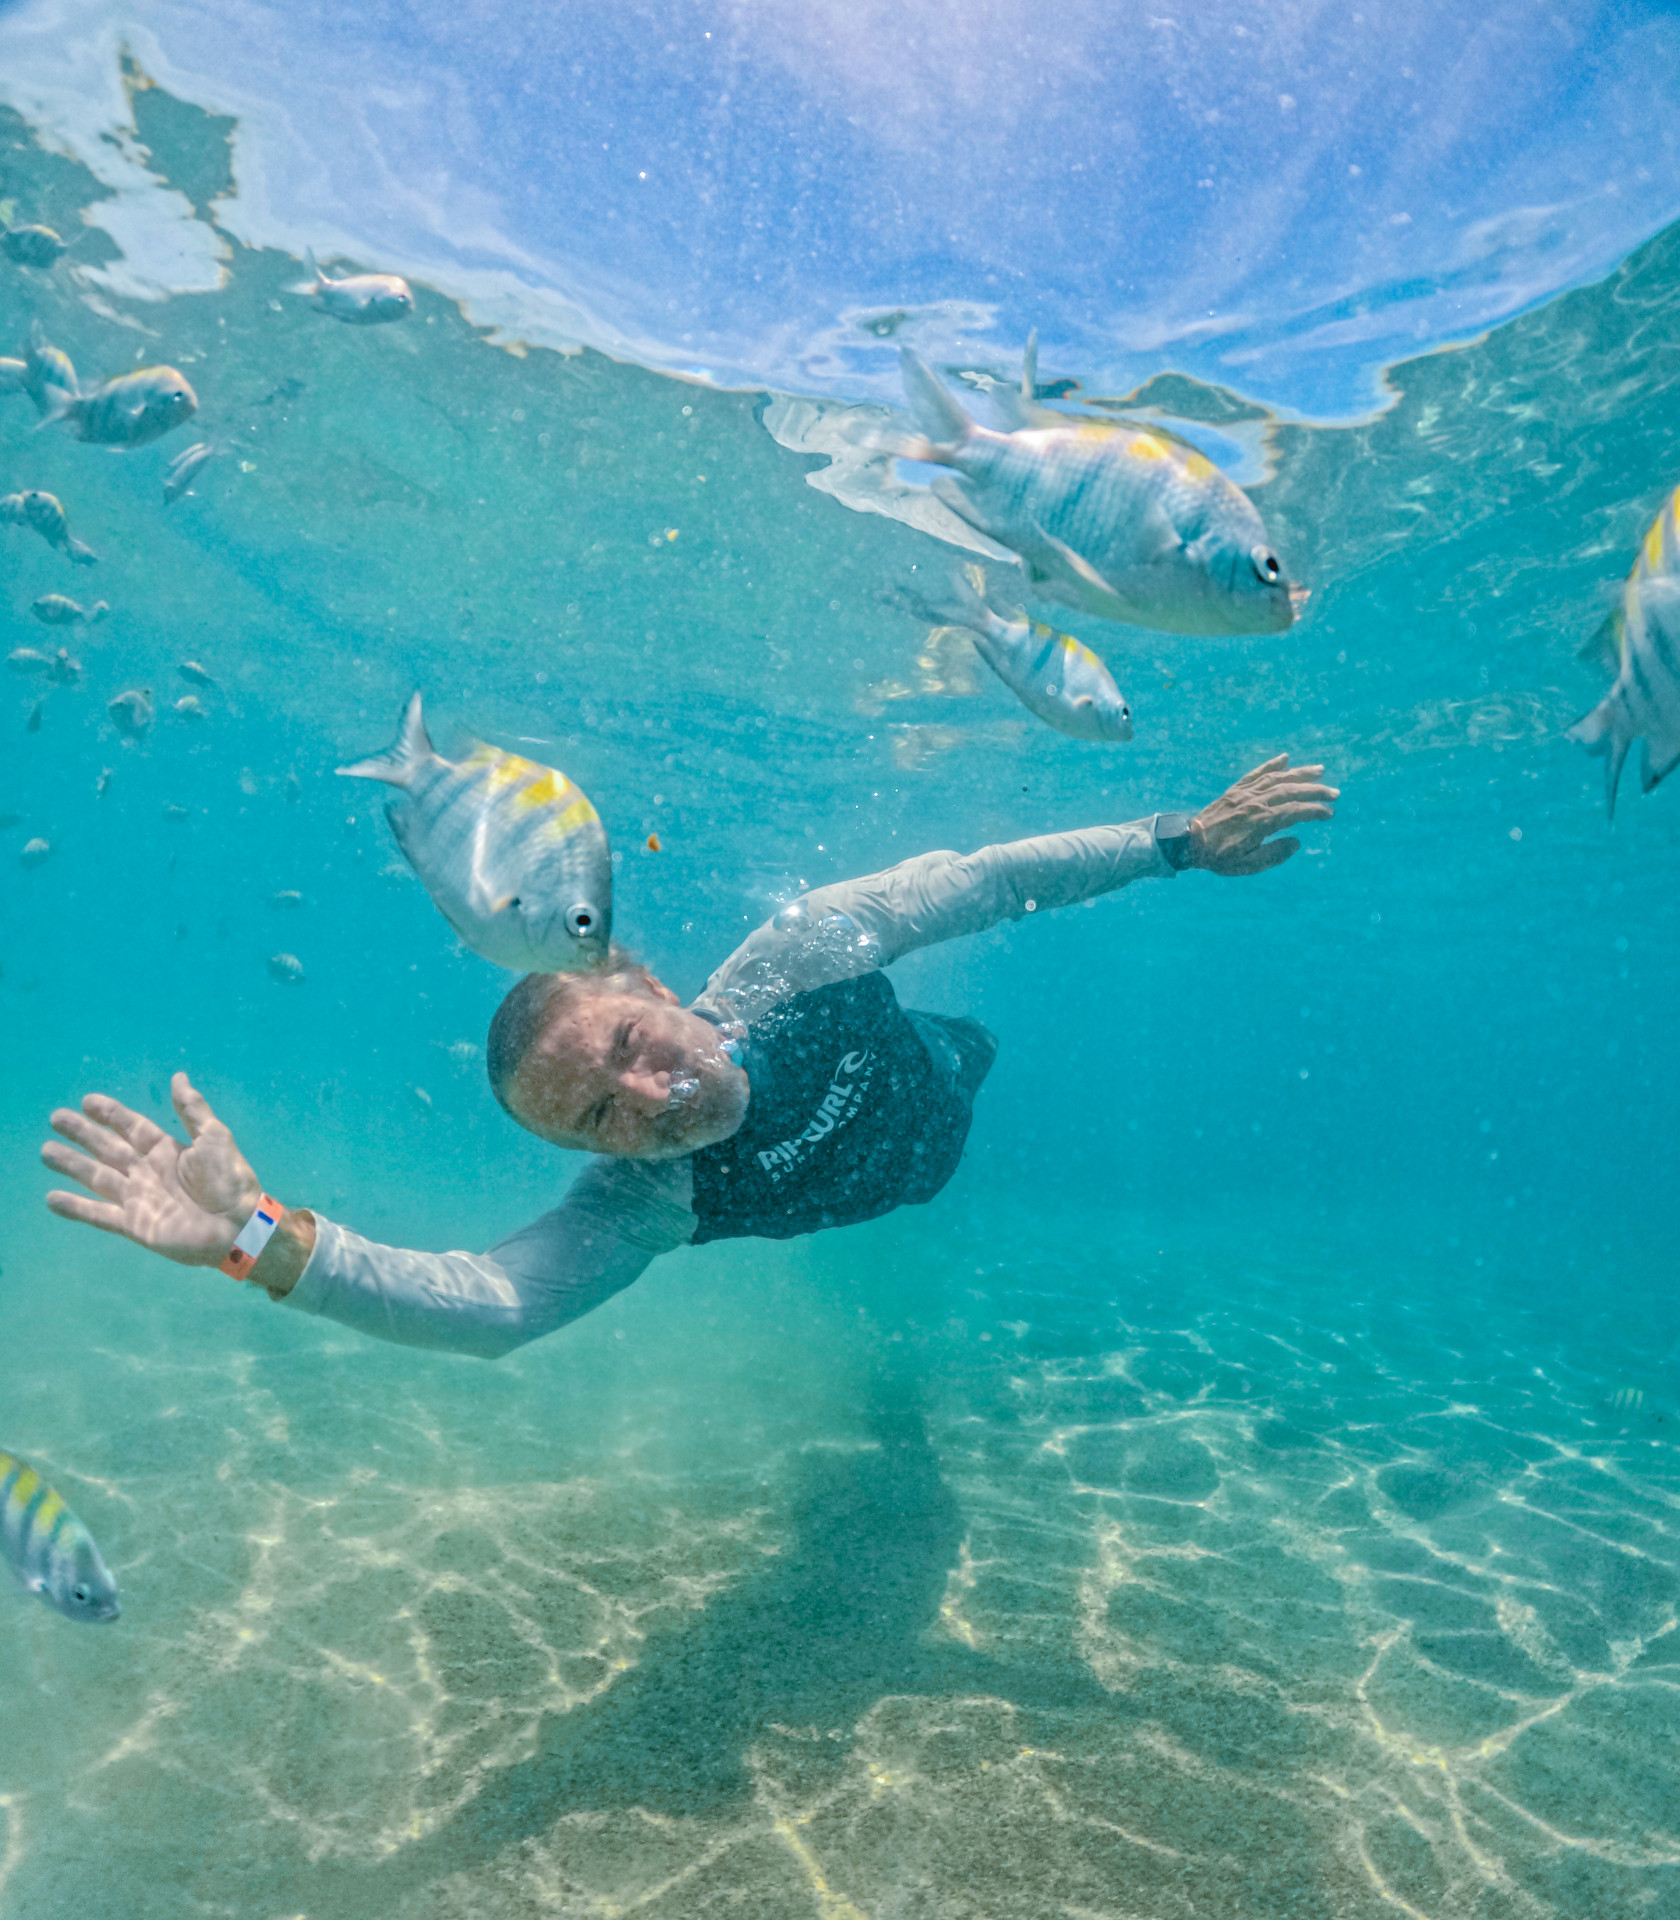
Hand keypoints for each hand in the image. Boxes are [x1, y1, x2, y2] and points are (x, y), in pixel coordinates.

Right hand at [42, 1072, 262, 1267]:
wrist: (237, 1226)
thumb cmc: (229, 1181)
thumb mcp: (214, 1138)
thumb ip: (193, 1110)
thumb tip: (178, 1076)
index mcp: (166, 1151)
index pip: (131, 1127)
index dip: (110, 1114)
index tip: (86, 1101)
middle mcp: (148, 1172)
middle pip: (108, 1149)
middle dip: (82, 1134)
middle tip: (56, 1118)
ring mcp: (139, 1199)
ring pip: (97, 1177)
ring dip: (71, 1165)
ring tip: (46, 1151)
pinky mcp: (134, 1225)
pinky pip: (98, 1215)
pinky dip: (75, 1208)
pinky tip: (52, 1198)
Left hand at [1188, 754, 1337, 875]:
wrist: (1189, 842)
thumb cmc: (1219, 857)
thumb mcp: (1248, 865)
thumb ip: (1274, 855)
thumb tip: (1296, 842)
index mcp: (1261, 822)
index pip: (1295, 811)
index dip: (1315, 811)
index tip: (1329, 813)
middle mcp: (1255, 803)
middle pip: (1291, 791)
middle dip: (1315, 790)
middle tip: (1335, 792)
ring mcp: (1245, 793)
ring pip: (1277, 778)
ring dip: (1300, 773)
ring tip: (1319, 770)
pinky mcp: (1235, 790)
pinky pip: (1255, 773)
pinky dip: (1271, 764)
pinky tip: (1285, 757)